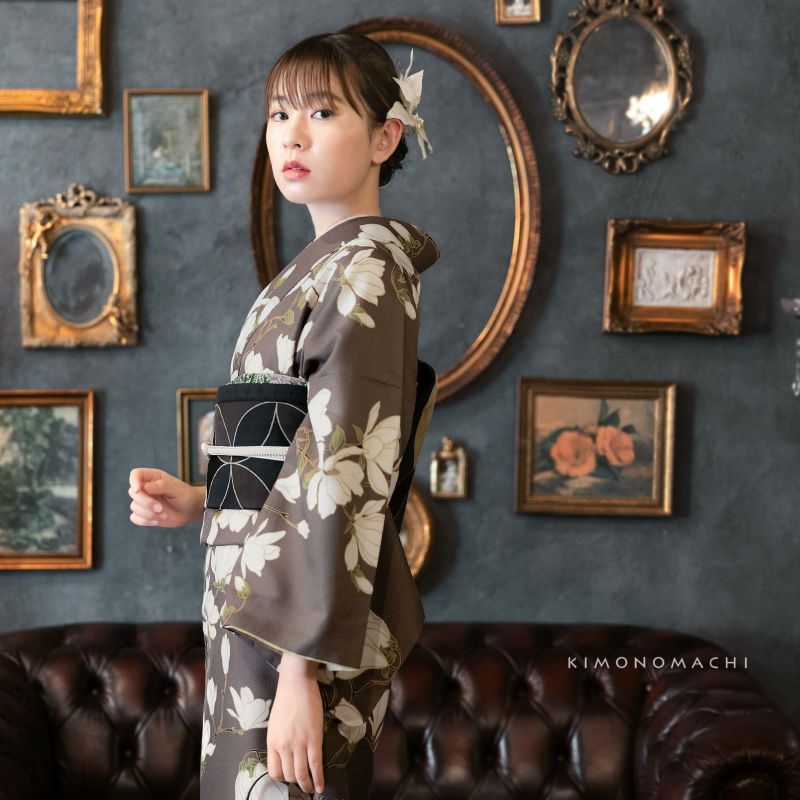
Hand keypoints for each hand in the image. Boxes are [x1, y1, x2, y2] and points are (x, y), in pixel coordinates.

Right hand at [128, 468, 204, 527]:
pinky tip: (156, 521)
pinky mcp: (145, 514)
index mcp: (153, 477)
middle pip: (133, 493)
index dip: (133, 481)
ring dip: (148, 513)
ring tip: (164, 514)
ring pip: (134, 507)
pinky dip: (144, 521)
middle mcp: (146, 488)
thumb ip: (161, 486)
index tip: (138, 490)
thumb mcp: (176, 488)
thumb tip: (143, 487)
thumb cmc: (185, 496)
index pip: (135, 474)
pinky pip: (134, 518)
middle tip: (160, 508)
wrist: (191, 510)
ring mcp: (144, 501)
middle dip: (146, 502)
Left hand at [267, 655, 324, 794]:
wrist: (297, 684)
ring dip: (307, 785)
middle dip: (296, 782)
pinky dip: (318, 778)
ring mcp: (298, 743)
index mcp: (272, 742)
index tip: (290, 777)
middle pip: (288, 775)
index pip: (274, 771)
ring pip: (301, 774)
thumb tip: (285, 755)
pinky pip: (315, 765)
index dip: (283, 778)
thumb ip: (278, 740)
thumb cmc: (286, 700)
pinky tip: (321, 786)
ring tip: (312, 789)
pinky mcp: (313, 739)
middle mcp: (283, 746)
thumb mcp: (275, 724)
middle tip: (304, 783)